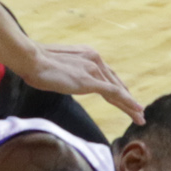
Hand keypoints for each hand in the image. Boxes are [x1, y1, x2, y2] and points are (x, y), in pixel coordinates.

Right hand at [15, 42, 143, 122]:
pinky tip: (136, 111)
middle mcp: (94, 59)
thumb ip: (66, 71)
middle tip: (139, 111)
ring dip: (130, 105)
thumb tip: (64, 78)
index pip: (106, 74)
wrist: (30, 59)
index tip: (124, 98)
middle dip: (127, 98)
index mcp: (87, 53)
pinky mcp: (89, 81)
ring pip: (117, 90)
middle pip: (115, 83)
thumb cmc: (35, 63)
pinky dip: (127, 103)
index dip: (117, 88)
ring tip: (140, 117)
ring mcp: (93, 69)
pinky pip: (114, 94)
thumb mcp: (57, 66)